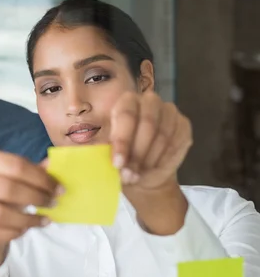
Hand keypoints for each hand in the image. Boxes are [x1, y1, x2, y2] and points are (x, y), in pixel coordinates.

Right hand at [0, 149, 59, 275]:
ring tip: (43, 220)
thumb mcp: (17, 179)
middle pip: (6, 188)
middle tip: (52, 204)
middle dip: (35, 197)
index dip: (40, 178)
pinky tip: (25, 229)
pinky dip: (12, 232)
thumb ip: (34, 172)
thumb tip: (54, 164)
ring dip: (27, 219)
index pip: (15, 165)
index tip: (58, 189)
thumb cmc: (2, 194)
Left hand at [110, 91, 191, 233]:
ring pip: (162, 135)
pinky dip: (162, 159)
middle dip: (136, 153)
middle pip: (147, 124)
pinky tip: (152, 169)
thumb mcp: (107, 154)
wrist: (143, 172)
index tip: (117, 164)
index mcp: (126, 102)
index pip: (126, 115)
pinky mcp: (183, 125)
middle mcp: (149, 101)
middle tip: (128, 174)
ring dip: (148, 159)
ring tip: (137, 176)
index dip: (122, 141)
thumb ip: (103, 152)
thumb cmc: (121, 157)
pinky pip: (175, 142)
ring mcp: (169, 111)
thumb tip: (92, 159)